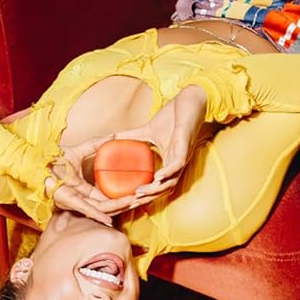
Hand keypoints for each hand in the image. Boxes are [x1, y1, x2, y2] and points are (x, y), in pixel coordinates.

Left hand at [47, 135, 134, 225]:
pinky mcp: (69, 202)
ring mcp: (77, 202)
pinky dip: (98, 215)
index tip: (140, 191)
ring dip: (118, 207)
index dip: (125, 195)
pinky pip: (86, 210)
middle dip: (128, 202)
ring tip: (133, 203)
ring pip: (102, 209)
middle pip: (110, 205)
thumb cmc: (55, 159)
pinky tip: (109, 220)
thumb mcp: (81, 150)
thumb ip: (97, 144)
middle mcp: (84, 199)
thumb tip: (114, 136)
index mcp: (87, 190)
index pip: (110, 196)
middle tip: (143, 198)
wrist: (38, 161)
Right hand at [114, 85, 208, 204]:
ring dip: (156, 189)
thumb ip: (131, 136)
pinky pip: (177, 165)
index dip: (145, 193)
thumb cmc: (172, 115)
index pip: (158, 185)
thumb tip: (111, 138)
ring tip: (140, 193)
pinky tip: (156, 177)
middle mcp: (177, 163)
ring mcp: (182, 156)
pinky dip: (167, 172)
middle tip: (131, 200)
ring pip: (171, 181)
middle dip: (148, 196)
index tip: (127, 197)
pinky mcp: (186, 147)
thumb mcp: (147, 129)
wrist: (189, 99)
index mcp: (169, 162)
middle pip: (164, 189)